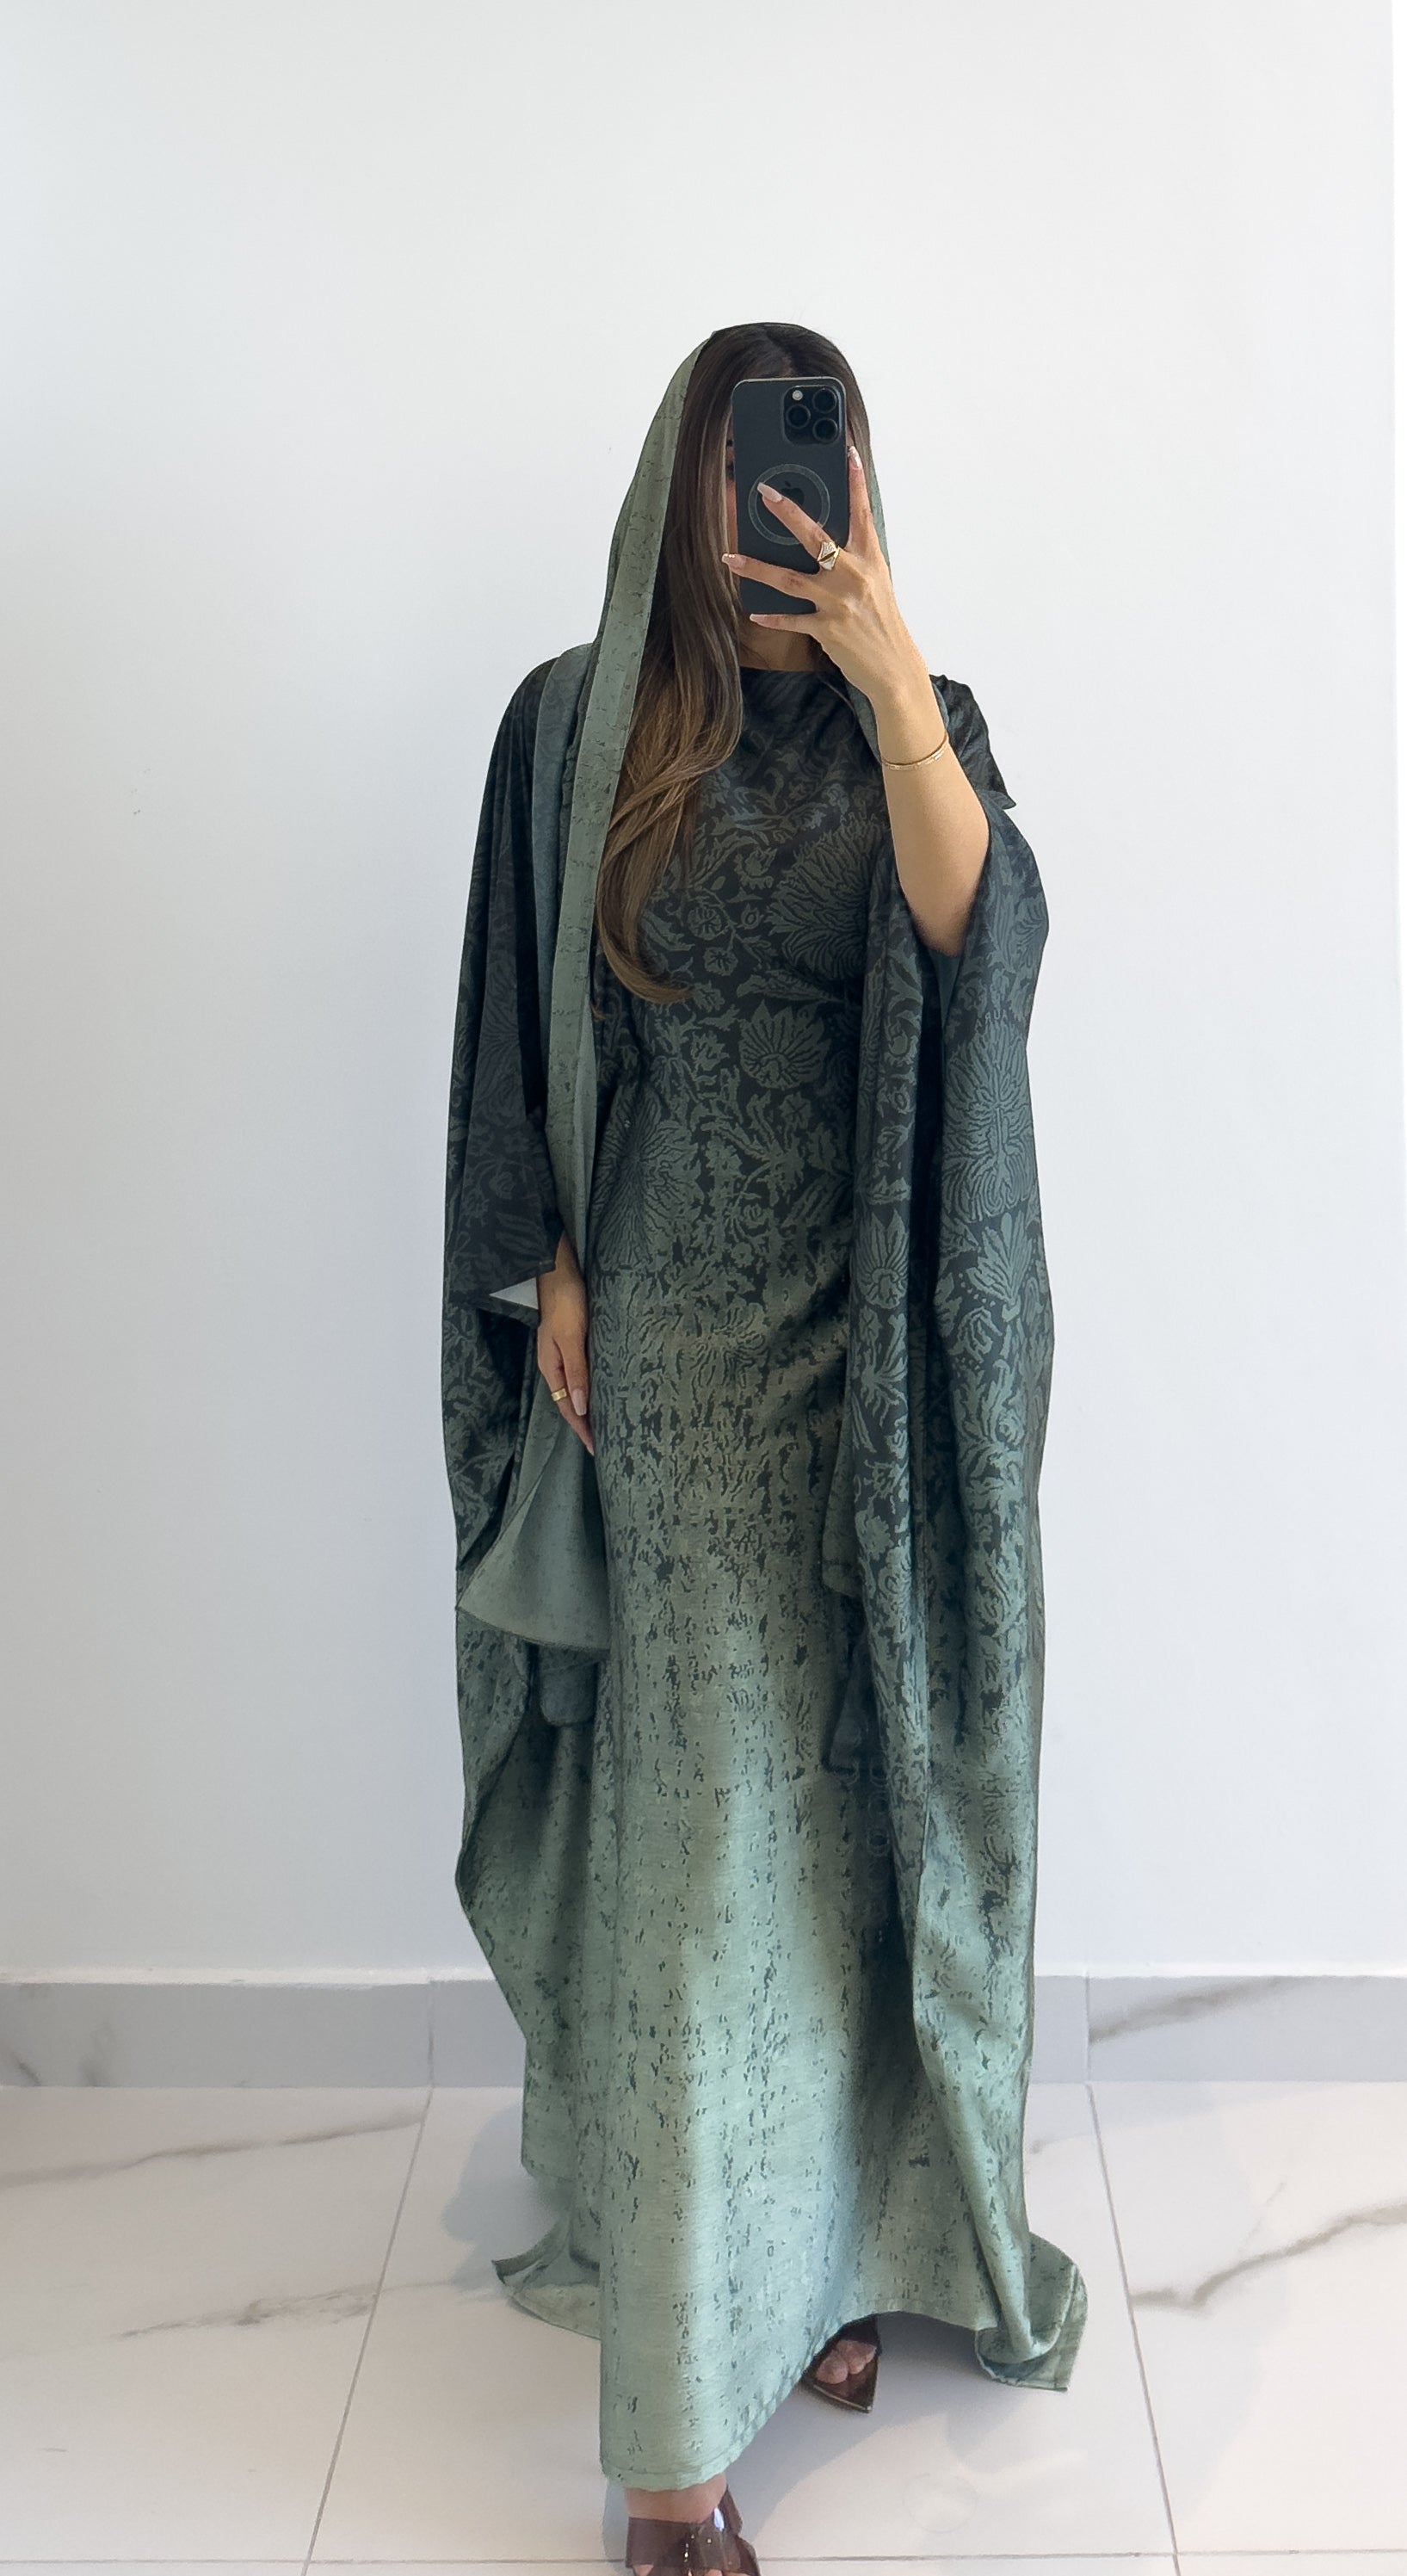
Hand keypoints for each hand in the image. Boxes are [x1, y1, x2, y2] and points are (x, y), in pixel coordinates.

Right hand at [537, 1234, 592, 1453]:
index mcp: (552, 1367)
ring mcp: (563, 1355)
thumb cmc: (565, 1302)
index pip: (568, 1408)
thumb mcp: (571, 1338)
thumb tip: (582, 1407)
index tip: (596, 1448)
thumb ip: (576, 1372)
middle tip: (605, 1444)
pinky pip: (581, 1375)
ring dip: (588, 1408)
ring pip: (576, 1390)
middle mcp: (556, 1365)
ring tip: (605, 1425)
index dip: (582, 1429)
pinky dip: (591, 1389)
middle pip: (570, 1403)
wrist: (559, 1271)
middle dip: (585, 1425)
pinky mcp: (572, 1344)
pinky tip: (602, 1391)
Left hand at [721, 444, 928, 707]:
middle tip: (764, 494)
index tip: (847, 453)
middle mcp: (853, 576)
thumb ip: (852, 561)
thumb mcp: (876, 584)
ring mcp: (838, 603)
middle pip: (815, 537)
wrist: (894, 668)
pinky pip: (792, 620)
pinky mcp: (827, 629)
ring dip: (757, 568)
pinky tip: (754, 612)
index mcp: (870, 560)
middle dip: (787, 513)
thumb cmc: (883, 624)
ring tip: (731, 558)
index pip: (862, 513)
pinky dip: (772, 617)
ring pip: (790, 579)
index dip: (855, 482)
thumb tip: (825, 545)